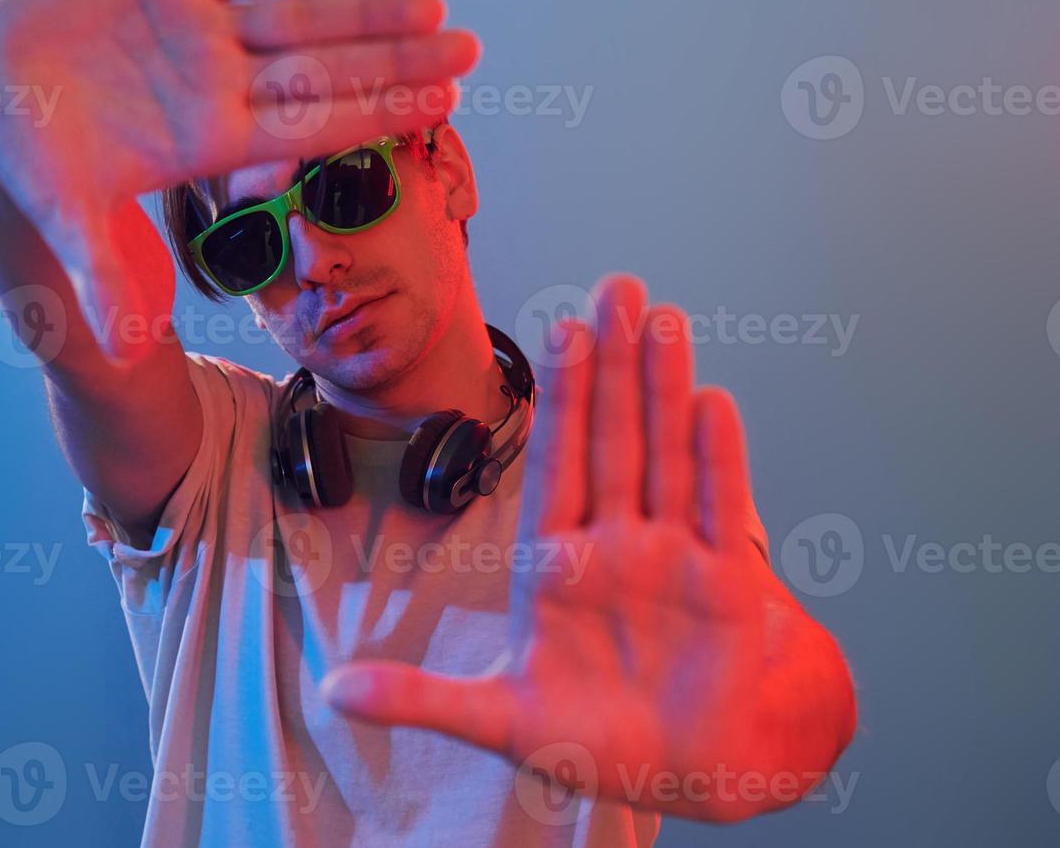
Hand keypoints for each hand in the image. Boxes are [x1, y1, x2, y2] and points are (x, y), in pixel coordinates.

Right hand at [0, 0, 479, 355]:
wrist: (1, 91)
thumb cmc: (38, 161)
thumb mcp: (69, 216)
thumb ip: (103, 273)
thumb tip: (119, 352)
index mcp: (211, 140)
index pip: (312, 127)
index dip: (376, 113)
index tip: (441, 105)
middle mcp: (221, 85)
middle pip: (327, 72)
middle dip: (397, 60)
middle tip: (470, 50)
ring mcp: (202, 34)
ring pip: (299, 19)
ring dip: (364, 12)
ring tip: (433, 6)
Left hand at [321, 275, 799, 821]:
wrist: (680, 771)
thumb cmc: (591, 742)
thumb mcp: (499, 722)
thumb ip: (420, 700)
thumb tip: (333, 691)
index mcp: (554, 564)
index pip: (557, 462)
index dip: (563, 397)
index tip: (561, 330)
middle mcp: (615, 544)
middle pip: (613, 439)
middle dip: (616, 365)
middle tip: (618, 288)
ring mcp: (672, 558)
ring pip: (667, 456)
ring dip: (667, 389)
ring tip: (665, 319)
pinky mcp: (725, 586)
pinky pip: (722, 510)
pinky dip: (718, 460)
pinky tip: (712, 401)